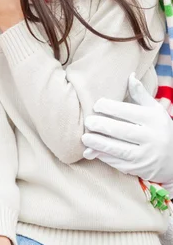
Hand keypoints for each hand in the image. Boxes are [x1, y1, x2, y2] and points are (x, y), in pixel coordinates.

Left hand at [83, 73, 172, 191]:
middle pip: (123, 131)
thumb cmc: (160, 129)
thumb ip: (140, 95)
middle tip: (87, 122)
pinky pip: (119, 163)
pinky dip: (104, 157)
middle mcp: (151, 137)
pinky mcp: (139, 169)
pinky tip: (92, 151)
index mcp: (153, 119)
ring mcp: (145, 155)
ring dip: (100, 144)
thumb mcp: (155, 110)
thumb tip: (129, 76)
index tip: (96, 105)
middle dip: (103, 126)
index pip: (130, 112)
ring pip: (119, 149)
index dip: (111, 108)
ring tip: (85, 138)